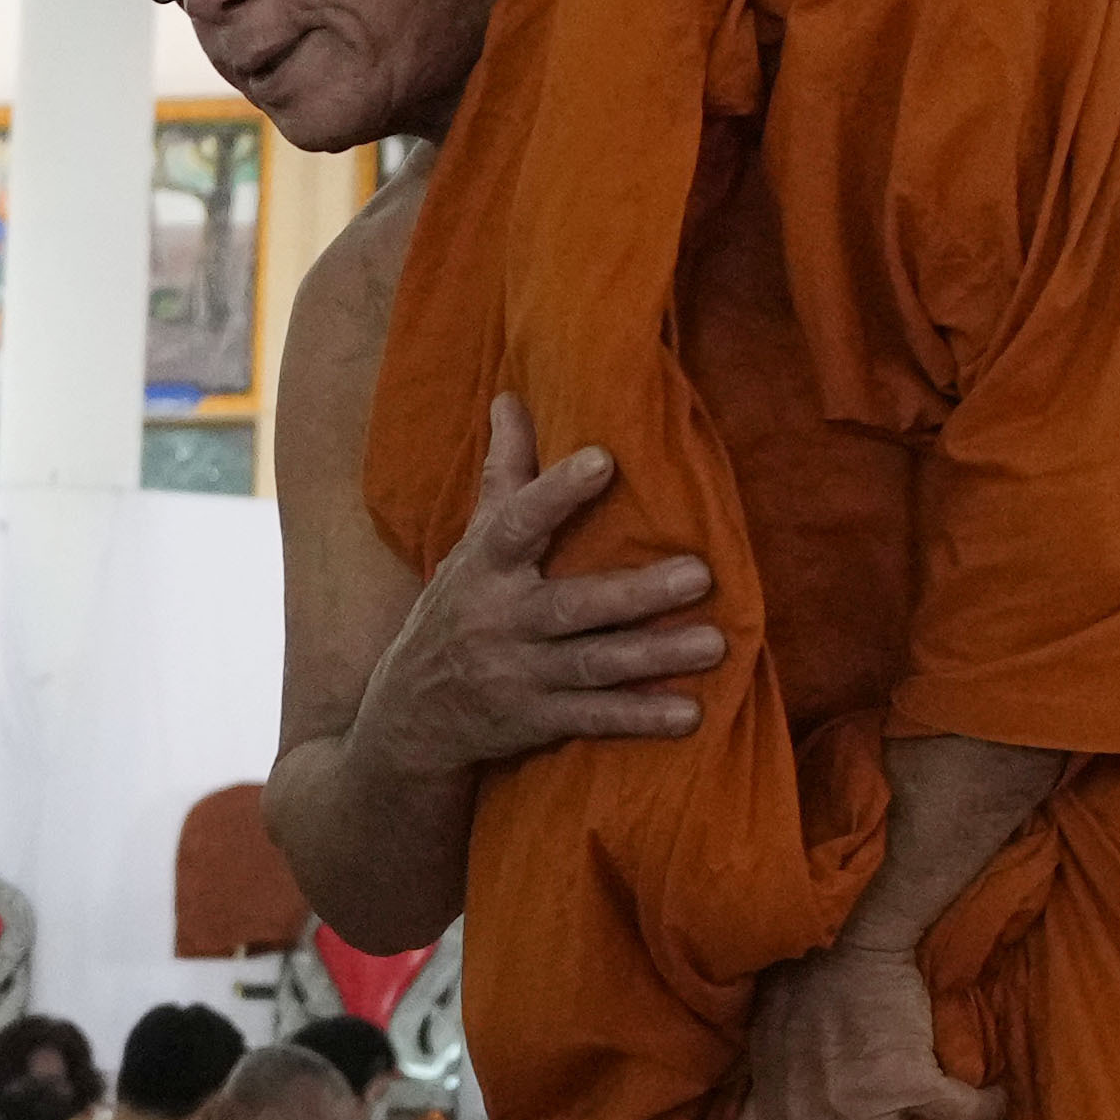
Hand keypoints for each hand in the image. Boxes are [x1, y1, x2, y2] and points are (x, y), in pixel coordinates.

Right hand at [349, 396, 724, 786]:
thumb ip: (503, 476)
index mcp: (484, 567)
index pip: (517, 523)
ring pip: (591, 664)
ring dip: (653, 656)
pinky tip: (690, 716)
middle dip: (633, 595)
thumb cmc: (456, 613)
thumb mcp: (470, 546)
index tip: (604, 460)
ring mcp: (517, 676)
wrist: (406, 719)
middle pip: (571, 606)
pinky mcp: (534, 721)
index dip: (557, 493)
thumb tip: (510, 398)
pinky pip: (592, 719)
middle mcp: (498, 621)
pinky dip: (639, 719)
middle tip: (699, 574)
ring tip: (714, 644)